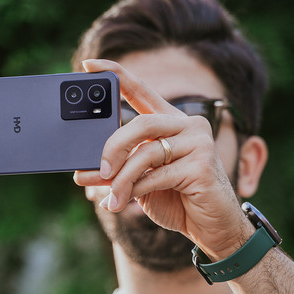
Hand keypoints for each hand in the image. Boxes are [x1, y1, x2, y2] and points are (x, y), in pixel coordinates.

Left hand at [74, 59, 252, 259]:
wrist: (212, 227)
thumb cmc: (177, 201)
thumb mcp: (141, 183)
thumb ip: (117, 172)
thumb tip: (81, 172)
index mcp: (172, 122)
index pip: (141, 90)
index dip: (116, 75)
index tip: (89, 66)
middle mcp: (188, 125)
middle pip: (141, 123)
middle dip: (113, 148)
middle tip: (97, 171)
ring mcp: (199, 143)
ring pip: (147, 152)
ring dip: (122, 178)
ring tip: (111, 198)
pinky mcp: (202, 166)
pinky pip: (157, 175)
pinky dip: (136, 190)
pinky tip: (124, 202)